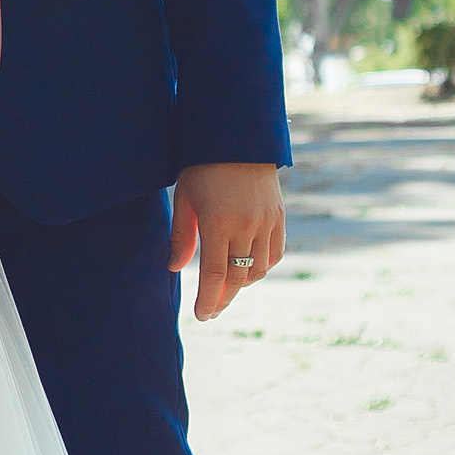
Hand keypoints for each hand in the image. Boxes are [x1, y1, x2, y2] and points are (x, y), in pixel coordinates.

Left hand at [169, 161, 285, 320]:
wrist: (238, 139)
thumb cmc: (203, 168)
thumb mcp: (185, 199)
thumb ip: (182, 236)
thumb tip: (176, 269)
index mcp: (218, 222)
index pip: (215, 274)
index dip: (208, 299)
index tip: (201, 315)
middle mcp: (246, 225)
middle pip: (238, 278)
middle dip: (223, 299)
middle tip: (210, 311)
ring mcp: (267, 222)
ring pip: (258, 269)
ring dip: (241, 284)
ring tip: (225, 289)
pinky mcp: (279, 217)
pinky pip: (274, 254)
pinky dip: (261, 267)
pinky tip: (246, 270)